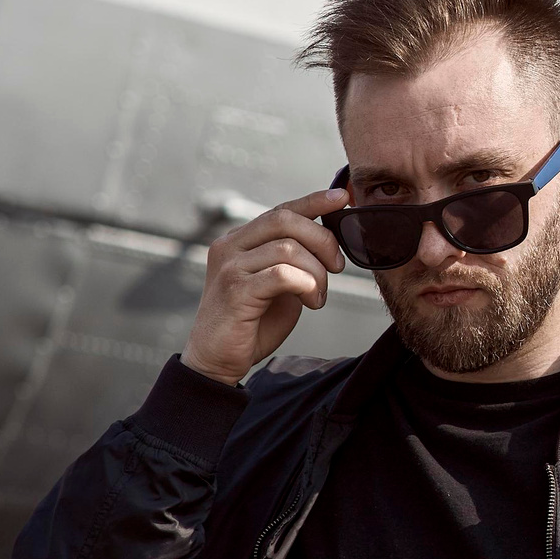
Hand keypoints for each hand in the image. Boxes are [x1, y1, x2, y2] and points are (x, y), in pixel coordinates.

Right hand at [179, 188, 348, 385]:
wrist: (218, 360)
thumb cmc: (252, 323)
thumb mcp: (279, 284)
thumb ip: (294, 260)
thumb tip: (329, 240)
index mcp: (240, 240)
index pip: (281, 210)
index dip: (313, 201)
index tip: (341, 198)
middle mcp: (230, 246)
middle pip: (286, 220)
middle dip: (322, 239)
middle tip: (337, 267)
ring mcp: (229, 267)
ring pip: (289, 248)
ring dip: (317, 273)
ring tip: (318, 296)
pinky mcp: (235, 290)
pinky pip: (282, 274)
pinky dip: (307, 285)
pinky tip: (310, 301)